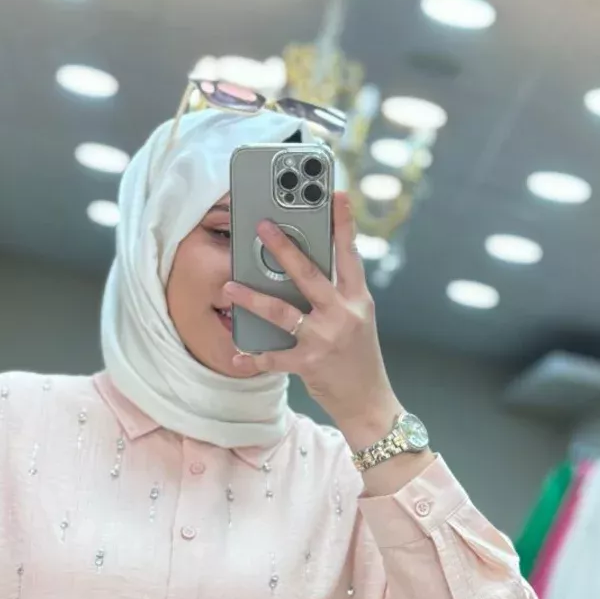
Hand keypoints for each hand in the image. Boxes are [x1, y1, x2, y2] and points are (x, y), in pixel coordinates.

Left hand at [224, 191, 400, 449]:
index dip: (344, 224)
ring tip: (229, 287)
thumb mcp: (357, 321)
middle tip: (262, 226)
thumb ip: (337, 297)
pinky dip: (253, 358)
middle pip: (310, 274)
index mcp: (358, 299)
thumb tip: (304, 272)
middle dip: (283, 248)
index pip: (350, 255)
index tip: (337, 194)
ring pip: (283, 312)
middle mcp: (344, 314)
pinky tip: (237, 356)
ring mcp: (326, 339)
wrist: (370, 403)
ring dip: (252, 299)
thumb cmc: (359, 359)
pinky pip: (275, 357)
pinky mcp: (311, 364)